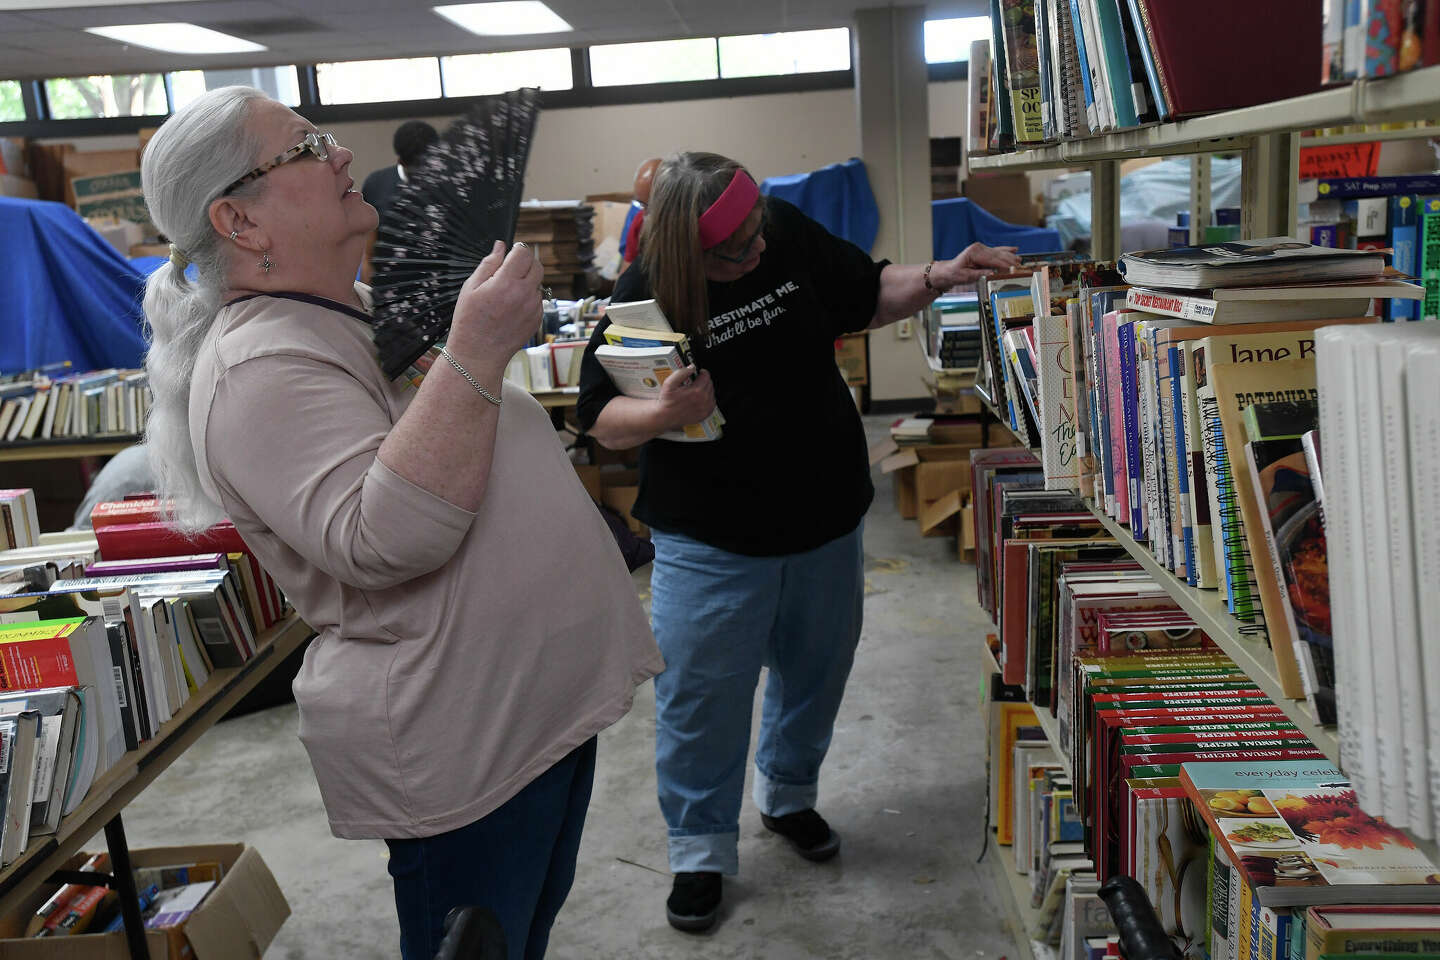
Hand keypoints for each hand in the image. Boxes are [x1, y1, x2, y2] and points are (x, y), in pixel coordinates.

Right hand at [447, 240, 543, 359]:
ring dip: (526, 283)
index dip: (517, 250)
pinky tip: (510, 309)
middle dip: (525, 264)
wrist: (478, 354)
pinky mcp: (537, 319)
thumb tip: (500, 246)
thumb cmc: (469, 321)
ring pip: (537, 284)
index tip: (510, 254)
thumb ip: (488, 264)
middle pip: (537, 266)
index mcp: (506, 283)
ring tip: (505, 296)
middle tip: (509, 272)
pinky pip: (537, 300)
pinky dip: (528, 299)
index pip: (524, 253)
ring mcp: (533, 308)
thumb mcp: (470, 288)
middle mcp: (524, 294)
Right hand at [655, 365, 715, 430]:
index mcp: (696, 391)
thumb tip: (691, 367)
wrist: (666, 417)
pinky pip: (712, 403)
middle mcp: (703, 400)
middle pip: (710, 384)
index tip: (700, 372)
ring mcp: (705, 408)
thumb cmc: (667, 401)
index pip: (706, 376)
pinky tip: (701, 398)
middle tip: (696, 381)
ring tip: (697, 389)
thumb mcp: (670, 383)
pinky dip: (708, 399)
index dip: (702, 372)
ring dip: (706, 389)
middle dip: (704, 380)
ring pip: (712, 393)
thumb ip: (682, 372)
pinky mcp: (705, 414)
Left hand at [931, 243, 1021, 287]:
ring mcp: (981, 248)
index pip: (992, 259)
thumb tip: (992, 273)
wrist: (948, 271)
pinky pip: (997, 250)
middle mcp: (979, 248)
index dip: (1003, 264)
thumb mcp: (966, 277)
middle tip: (1019, 266)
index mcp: (974, 253)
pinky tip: (1014, 249)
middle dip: (1009, 260)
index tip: (1011, 268)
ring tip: (1019, 261)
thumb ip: (979, 274)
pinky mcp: (983, 251)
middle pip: (997, 255)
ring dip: (1010, 256)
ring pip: (999, 252)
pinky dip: (1006, 250)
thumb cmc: (955, 274)